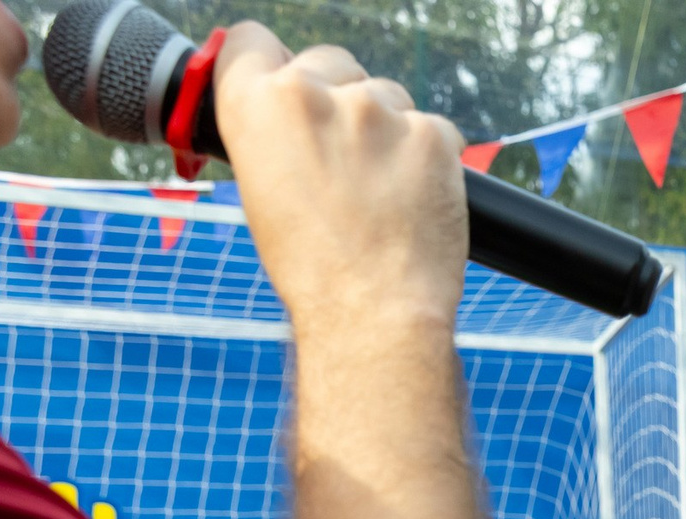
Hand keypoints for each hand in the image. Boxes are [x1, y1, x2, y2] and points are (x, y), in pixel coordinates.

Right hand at [214, 22, 466, 339]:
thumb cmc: (312, 266)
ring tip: (379, 190)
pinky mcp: (431, 132)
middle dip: (337, 97)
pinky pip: (432, 127)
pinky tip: (413, 198)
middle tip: (343, 158)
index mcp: (255, 103)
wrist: (373, 312)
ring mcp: (378, 110)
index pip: (253, 41)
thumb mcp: (260, 188)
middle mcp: (313, 93)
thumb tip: (287, 105)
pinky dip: (428, 155)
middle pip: (329, 61)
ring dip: (386, 127)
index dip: (268, 66)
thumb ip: (270, 131)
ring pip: (385, 93)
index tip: (282, 86)